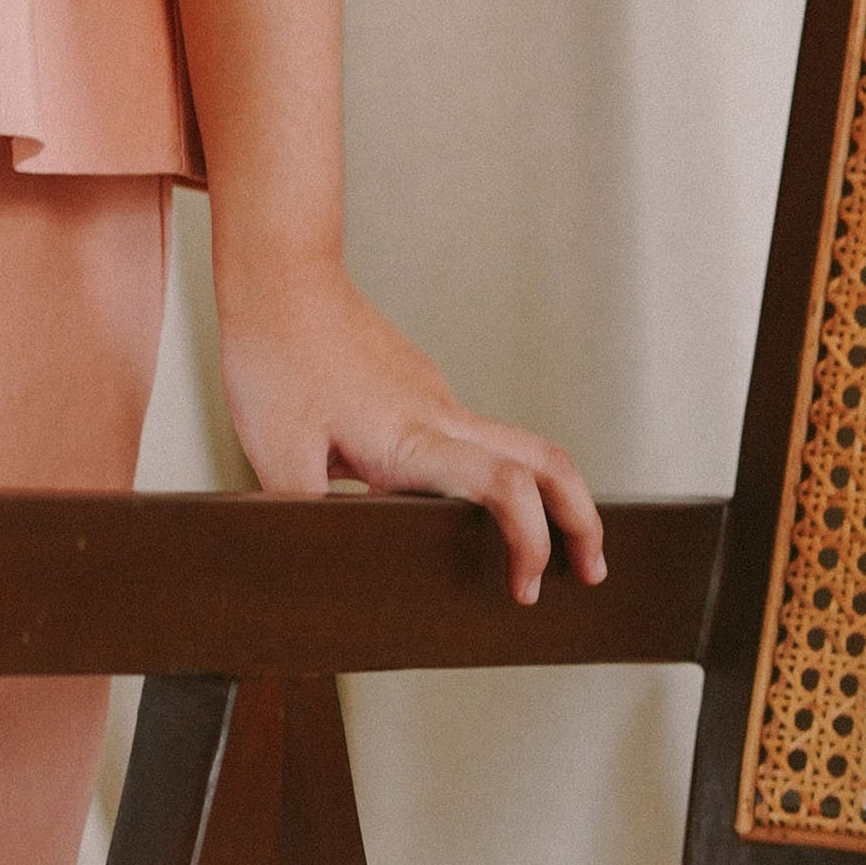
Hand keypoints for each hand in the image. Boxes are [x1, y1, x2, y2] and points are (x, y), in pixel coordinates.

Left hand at [217, 247, 605, 605]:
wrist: (279, 274)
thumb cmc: (275, 358)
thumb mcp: (275, 455)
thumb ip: (305, 519)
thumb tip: (317, 566)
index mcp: (412, 439)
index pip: (505, 489)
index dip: (531, 543)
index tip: (525, 589)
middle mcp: (439, 414)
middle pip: (545, 460)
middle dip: (581, 518)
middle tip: (590, 571)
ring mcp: (434, 394)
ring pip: (513, 445)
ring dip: (541, 494)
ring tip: (525, 552)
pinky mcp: (418, 384)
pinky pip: (471, 433)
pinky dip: (492, 471)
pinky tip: (452, 505)